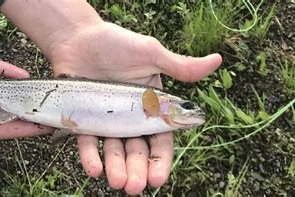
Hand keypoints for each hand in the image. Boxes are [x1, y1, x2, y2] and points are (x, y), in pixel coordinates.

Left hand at [49, 22, 221, 193]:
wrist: (77, 37)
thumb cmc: (116, 43)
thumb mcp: (151, 53)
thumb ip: (180, 66)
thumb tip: (217, 60)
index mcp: (151, 106)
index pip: (160, 138)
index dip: (160, 160)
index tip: (158, 179)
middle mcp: (129, 117)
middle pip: (136, 150)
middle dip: (137, 170)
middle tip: (134, 187)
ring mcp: (106, 120)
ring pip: (113, 150)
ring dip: (116, 168)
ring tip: (116, 182)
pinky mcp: (82, 120)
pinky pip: (86, 141)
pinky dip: (90, 156)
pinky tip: (94, 169)